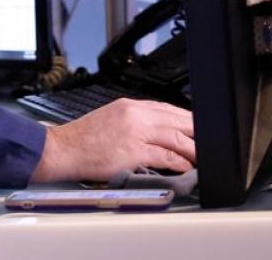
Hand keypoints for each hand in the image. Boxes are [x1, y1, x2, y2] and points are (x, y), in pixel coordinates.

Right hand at [30, 99, 194, 182]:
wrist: (62, 149)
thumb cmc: (83, 139)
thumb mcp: (110, 118)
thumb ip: (135, 121)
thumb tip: (159, 131)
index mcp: (129, 106)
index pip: (168, 108)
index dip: (188, 119)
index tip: (197, 128)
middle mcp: (135, 116)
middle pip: (178, 120)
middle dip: (197, 132)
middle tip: (209, 142)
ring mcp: (136, 133)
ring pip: (176, 138)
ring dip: (193, 149)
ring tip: (202, 157)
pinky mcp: (134, 152)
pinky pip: (166, 156)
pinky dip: (180, 162)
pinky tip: (185, 167)